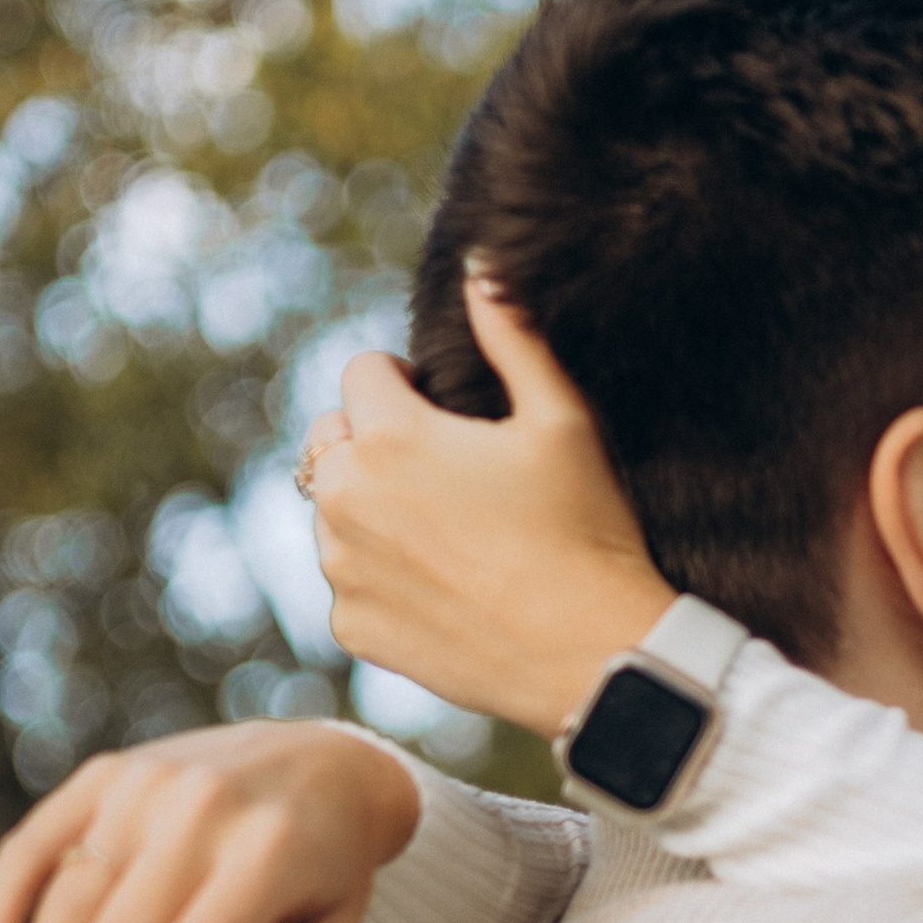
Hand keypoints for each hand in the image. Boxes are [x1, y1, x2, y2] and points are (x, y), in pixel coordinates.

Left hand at [306, 271, 673, 740]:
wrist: (593, 655)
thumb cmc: (587, 530)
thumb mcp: (563, 419)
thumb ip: (513, 336)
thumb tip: (480, 267)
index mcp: (389, 437)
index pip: (361, 373)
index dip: (407, 384)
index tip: (450, 414)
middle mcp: (345, 500)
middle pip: (330, 439)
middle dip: (374, 441)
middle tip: (448, 473)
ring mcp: (342, 569)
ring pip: (333, 512)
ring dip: (372, 508)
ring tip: (450, 533)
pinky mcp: (352, 627)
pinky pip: (350, 580)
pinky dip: (382, 576)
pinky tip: (447, 586)